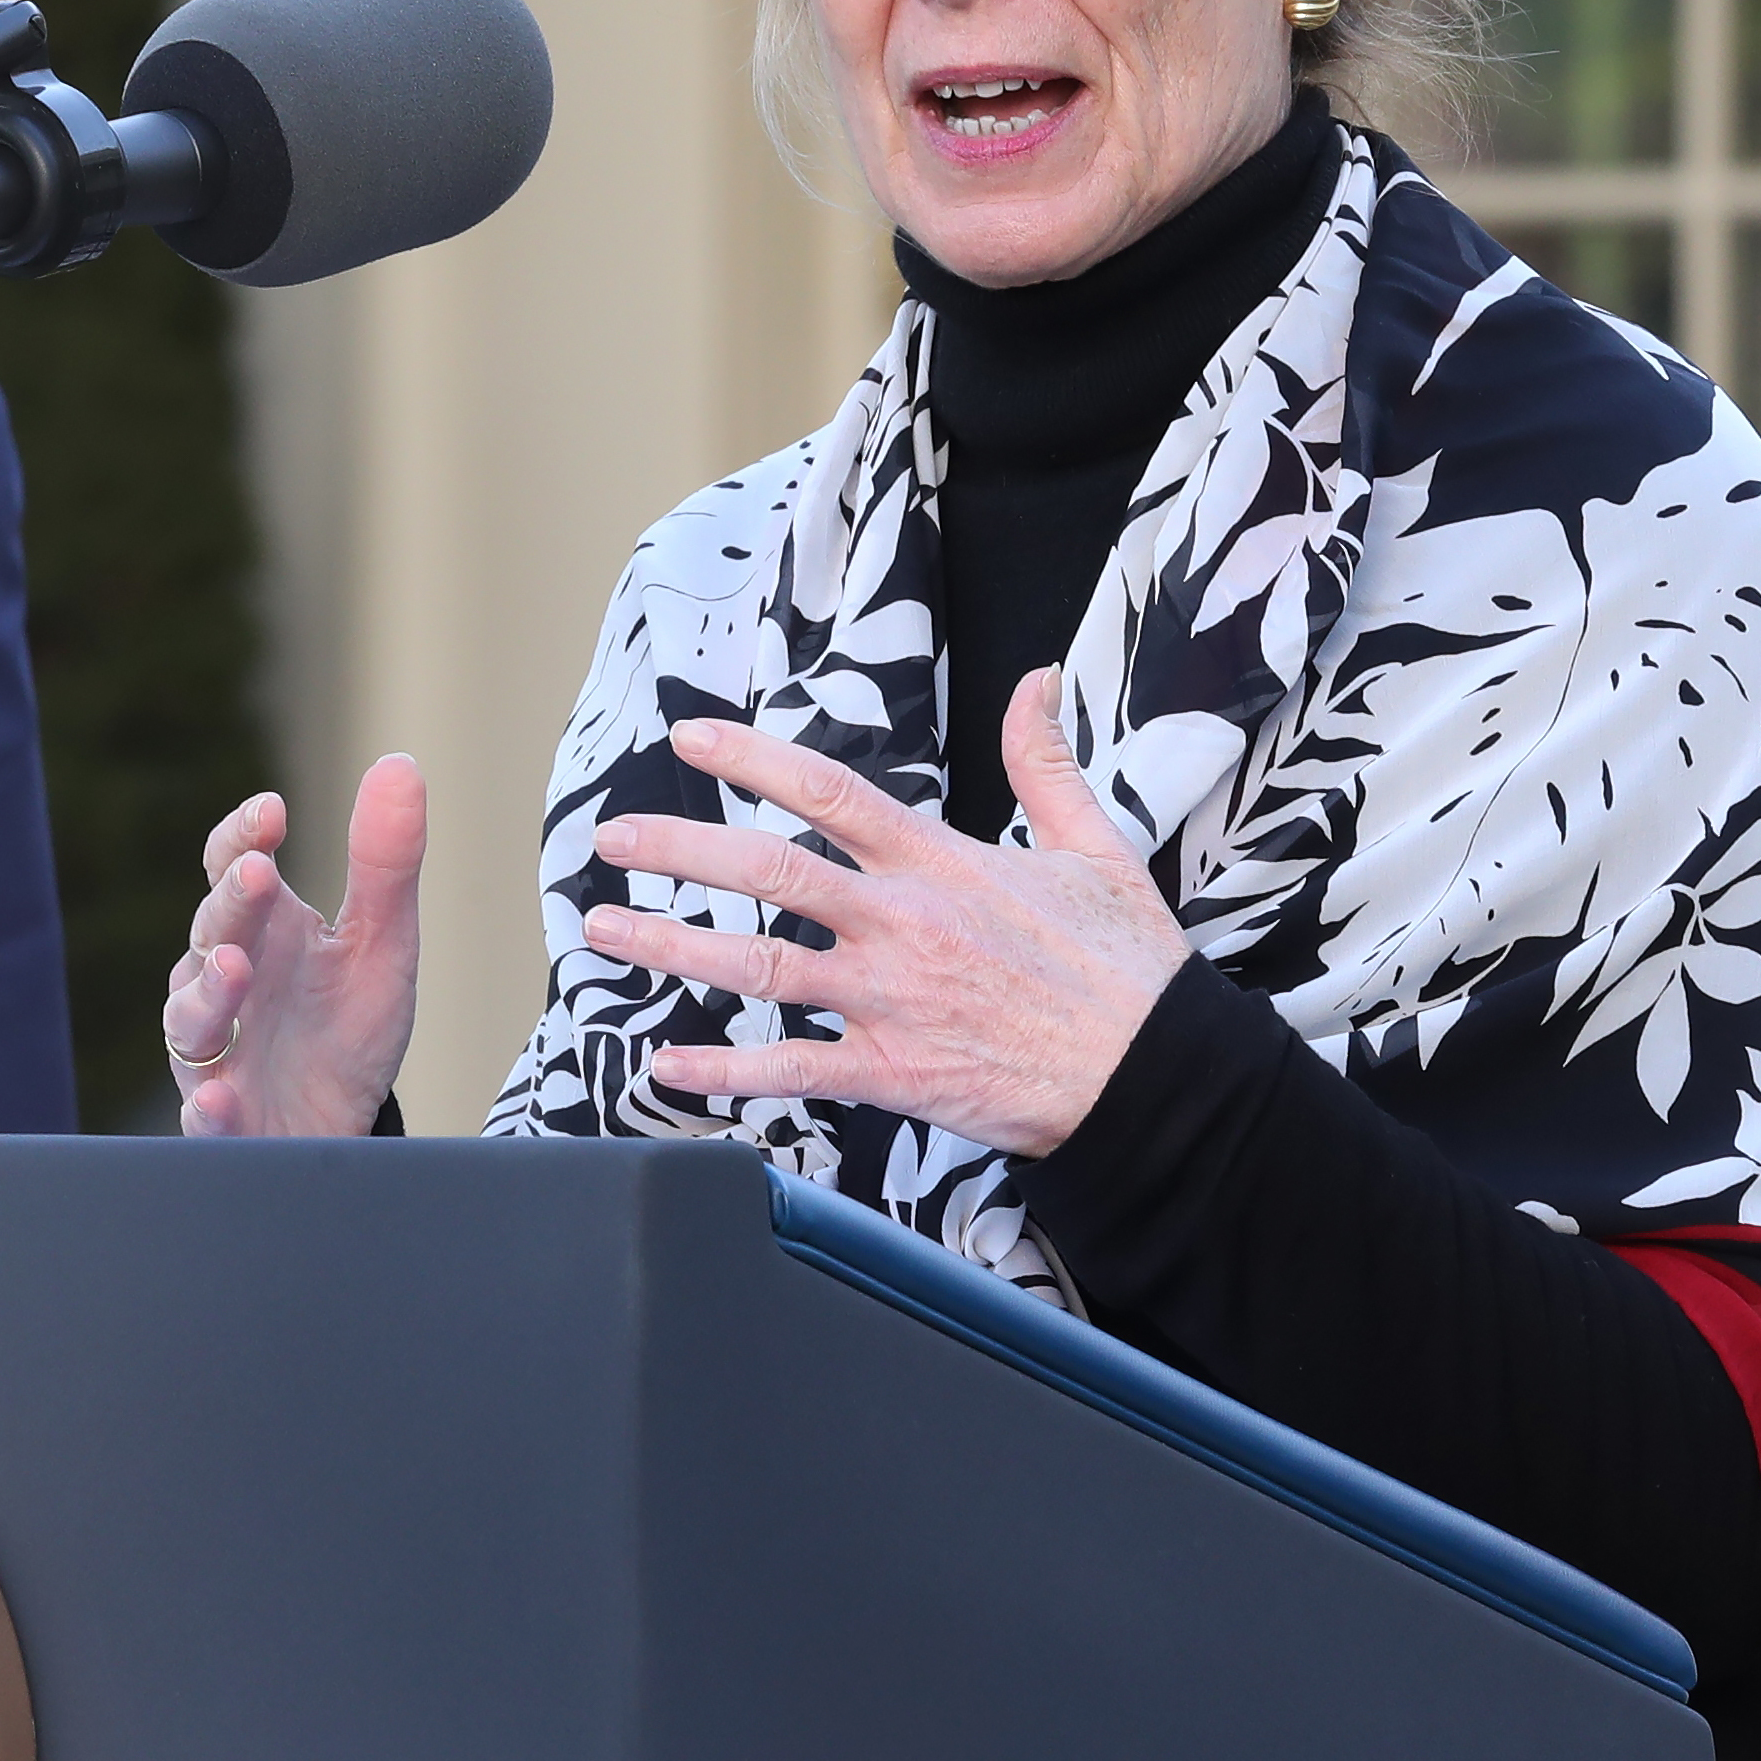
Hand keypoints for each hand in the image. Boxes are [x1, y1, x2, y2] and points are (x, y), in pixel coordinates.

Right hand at [163, 755, 425, 1135]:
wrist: (339, 1126)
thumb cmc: (347, 1029)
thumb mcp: (382, 944)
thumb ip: (385, 862)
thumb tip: (400, 763)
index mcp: (263, 929)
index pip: (233, 866)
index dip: (244, 835)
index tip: (273, 812)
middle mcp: (226, 979)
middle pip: (212, 930)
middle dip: (231, 904)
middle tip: (256, 874)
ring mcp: (216, 1050)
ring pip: (192, 1017)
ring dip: (208, 993)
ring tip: (235, 972)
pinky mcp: (220, 1119)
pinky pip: (203, 1113)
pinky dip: (208, 1106)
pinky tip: (220, 1096)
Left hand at [578, 670, 1185, 1156]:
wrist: (1159, 1077)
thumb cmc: (1128, 969)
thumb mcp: (1095, 846)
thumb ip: (1044, 763)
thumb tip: (1035, 683)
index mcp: (941, 862)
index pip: (826, 791)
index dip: (750, 758)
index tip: (689, 738)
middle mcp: (902, 923)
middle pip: (768, 871)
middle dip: (678, 851)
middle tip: (611, 840)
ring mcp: (891, 1000)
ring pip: (757, 965)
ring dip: (670, 948)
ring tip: (601, 932)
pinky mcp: (893, 1073)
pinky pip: (790, 1068)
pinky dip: (721, 1070)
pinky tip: (663, 1063)